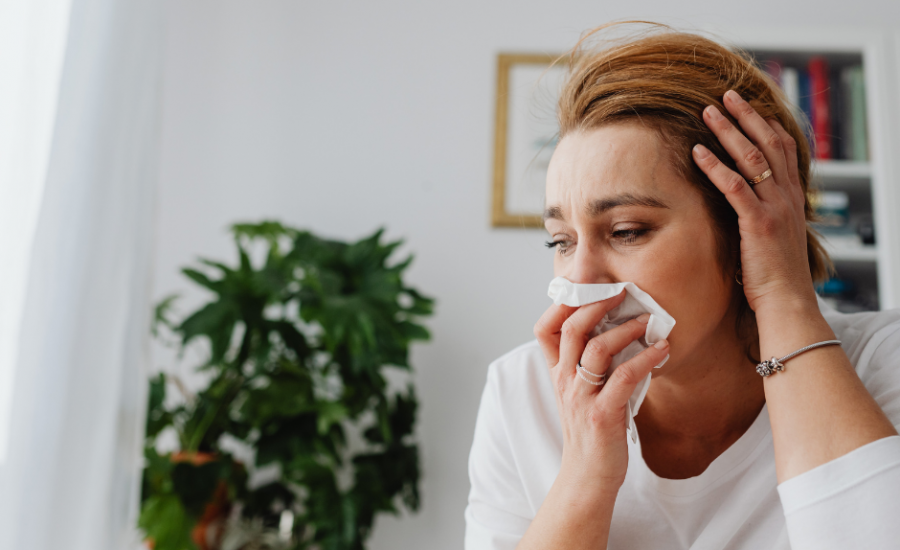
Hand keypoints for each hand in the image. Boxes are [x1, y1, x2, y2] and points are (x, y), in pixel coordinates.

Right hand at [533, 292, 668, 496]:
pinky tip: (662, 350)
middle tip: (622, 292)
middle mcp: (565, 382)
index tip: (588, 288)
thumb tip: (621, 331)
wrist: (588, 476)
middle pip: (571, 329)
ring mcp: (582, 398)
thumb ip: (591, 365)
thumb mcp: (582, 393)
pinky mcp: (603, 414)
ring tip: (648, 321)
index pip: (544, 329)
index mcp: (558, 374)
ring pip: (596, 349)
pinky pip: (624, 377)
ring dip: (626, 329)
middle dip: (597, 304)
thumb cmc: (591, 432)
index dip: (561, 304)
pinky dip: (645, 358)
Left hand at [691, 90, 818, 315]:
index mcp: (792, 199)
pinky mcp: (758, 223)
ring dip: (728, 131)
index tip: (750, 107)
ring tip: (707, 111)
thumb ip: (760, 216)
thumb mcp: (772, 238)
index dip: (767, 125)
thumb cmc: (774, 277)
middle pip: (769, 143)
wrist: (787, 302)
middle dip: (746, 116)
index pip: (785, 150)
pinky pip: (734, 186)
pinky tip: (696, 152)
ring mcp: (775, 208)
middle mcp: (787, 197)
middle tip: (726, 95)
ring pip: (752, 157)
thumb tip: (741, 208)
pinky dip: (714, 166)